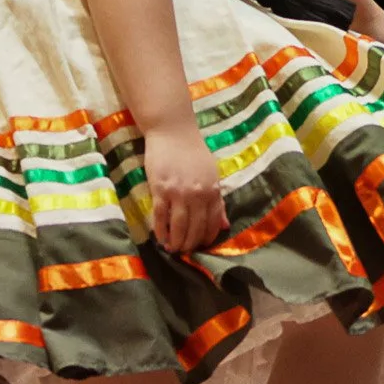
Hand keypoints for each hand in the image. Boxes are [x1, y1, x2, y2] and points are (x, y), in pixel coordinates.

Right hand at [143, 123, 229, 252]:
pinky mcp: (160, 190)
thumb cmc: (193, 152)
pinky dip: (160, 230)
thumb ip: (217, 201)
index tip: (201, 247)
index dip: (207, 238)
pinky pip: (160, 216)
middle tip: (185, 252)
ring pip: (178, 225)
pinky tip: (160, 238)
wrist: (173, 132)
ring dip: (176, 241)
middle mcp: (197, 194)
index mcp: (212, 190)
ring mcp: (178, 192)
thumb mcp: (211, 175)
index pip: (212, 222)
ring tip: (173, 249)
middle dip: (190, 243)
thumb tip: (224, 226)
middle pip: (195, 227)